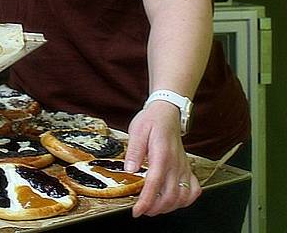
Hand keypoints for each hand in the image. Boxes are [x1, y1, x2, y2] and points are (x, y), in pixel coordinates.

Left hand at [125, 101, 200, 216]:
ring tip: (154, 208)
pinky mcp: (188, 168)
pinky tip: (175, 200)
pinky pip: (194, 190)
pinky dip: (186, 200)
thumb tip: (129, 169)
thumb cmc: (151, 121)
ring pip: (183, 196)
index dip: (146, 201)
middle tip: (143, 211)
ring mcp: (184, 167)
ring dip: (169, 207)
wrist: (168, 112)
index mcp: (162, 154)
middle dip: (156, 208)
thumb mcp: (137, 130)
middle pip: (170, 195)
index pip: (155, 184)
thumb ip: (134, 151)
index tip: (137, 211)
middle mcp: (176, 164)